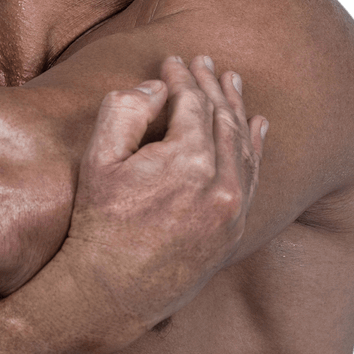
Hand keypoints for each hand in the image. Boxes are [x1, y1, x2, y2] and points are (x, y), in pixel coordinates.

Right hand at [57, 55, 267, 331]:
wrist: (111, 292)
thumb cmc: (97, 225)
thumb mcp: (96, 161)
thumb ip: (123, 112)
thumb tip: (155, 87)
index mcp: (186, 159)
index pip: (192, 103)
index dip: (183, 77)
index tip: (173, 60)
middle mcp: (219, 181)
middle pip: (222, 118)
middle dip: (211, 85)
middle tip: (204, 61)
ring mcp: (232, 207)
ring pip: (243, 144)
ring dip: (237, 109)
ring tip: (231, 82)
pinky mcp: (234, 228)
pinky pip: (253, 176)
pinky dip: (256, 146)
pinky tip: (257, 126)